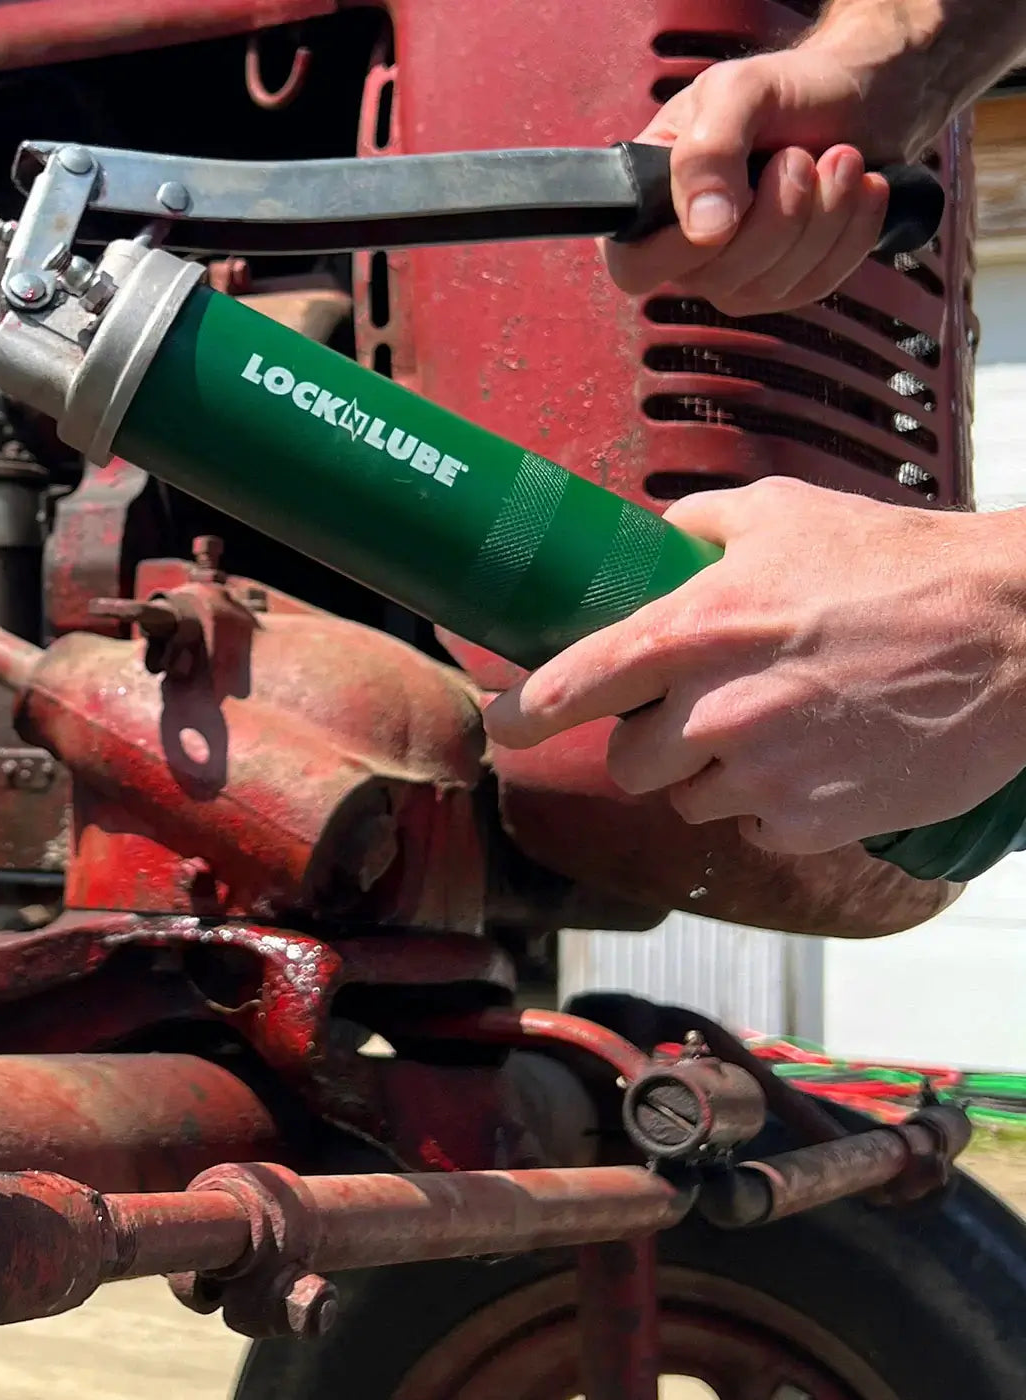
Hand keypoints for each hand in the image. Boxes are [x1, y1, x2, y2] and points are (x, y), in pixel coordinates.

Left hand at [483, 478, 1025, 855]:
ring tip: (784, 722)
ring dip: (718, 773)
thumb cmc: (895, 565)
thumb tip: (647, 542)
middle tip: (704, 710)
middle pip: (629, 763)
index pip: (577, 682)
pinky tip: (821, 756)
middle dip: (653, 743)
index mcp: (698, 628)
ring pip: (691, 800)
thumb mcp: (784, 512)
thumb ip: (695, 530)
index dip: (524, 710)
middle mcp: (719, 708)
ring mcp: (766, 774)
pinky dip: (774, 805)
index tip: (500, 725)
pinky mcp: (811, 823)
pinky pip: (754, 829)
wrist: (1012, 633)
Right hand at [603, 42, 897, 314]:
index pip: (634, 267)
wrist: (853, 95)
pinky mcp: (788, 289)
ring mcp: (736, 282)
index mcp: (647, 209)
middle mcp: (684, 258)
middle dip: (777, 212)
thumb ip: (705, 154)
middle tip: (798, 155)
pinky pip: (818, 283)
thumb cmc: (781, 92)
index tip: (738, 195)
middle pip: (718, 278)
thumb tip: (703, 230)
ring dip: (824, 213)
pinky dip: (852, 230)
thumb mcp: (734, 92)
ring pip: (773, 284)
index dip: (681, 248)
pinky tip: (860, 188)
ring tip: (839, 158)